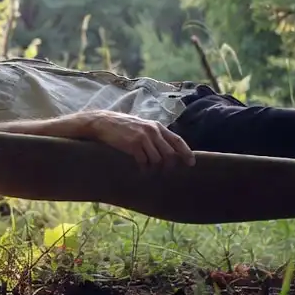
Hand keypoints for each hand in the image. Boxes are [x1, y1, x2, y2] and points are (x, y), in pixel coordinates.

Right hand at [77, 111, 194, 170]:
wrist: (103, 122)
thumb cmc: (123, 126)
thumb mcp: (142, 126)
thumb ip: (155, 135)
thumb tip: (169, 150)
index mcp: (157, 126)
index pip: (177, 140)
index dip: (186, 153)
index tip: (191, 163)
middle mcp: (152, 131)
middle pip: (169, 154)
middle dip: (169, 166)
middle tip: (164, 172)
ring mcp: (143, 138)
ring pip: (158, 160)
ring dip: (154, 169)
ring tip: (149, 170)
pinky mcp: (132, 145)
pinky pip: (144, 162)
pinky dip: (144, 169)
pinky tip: (140, 169)